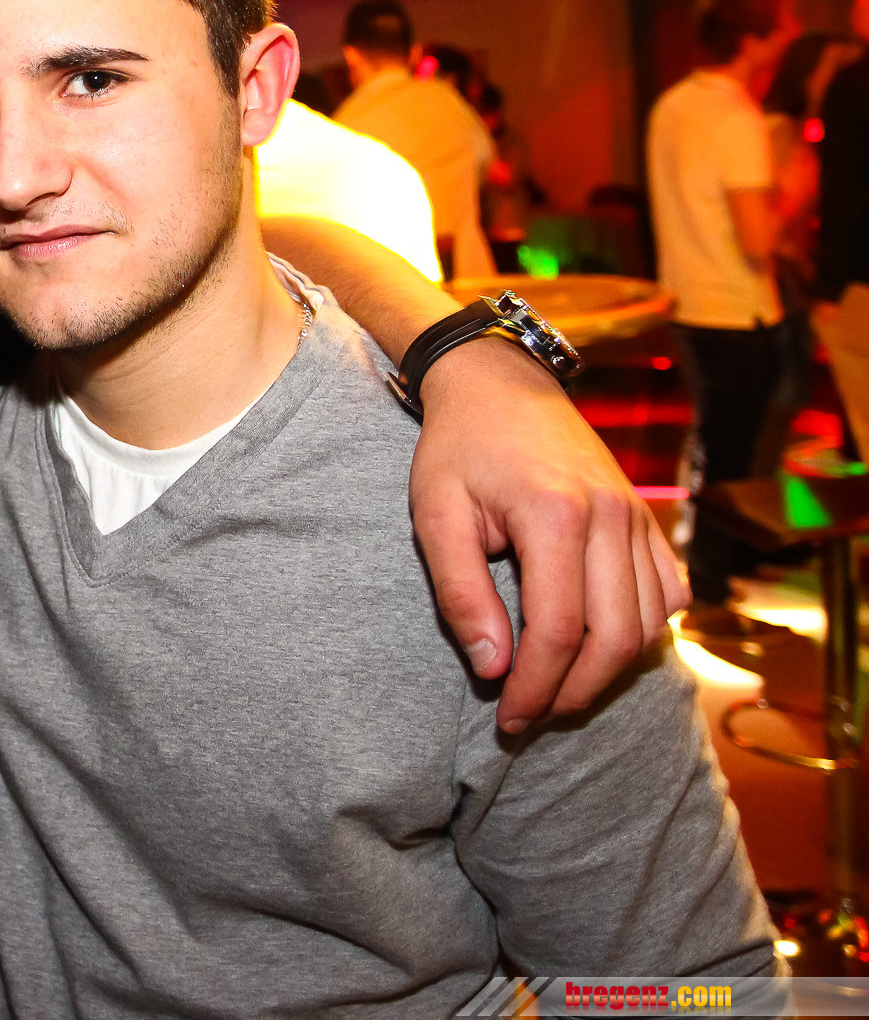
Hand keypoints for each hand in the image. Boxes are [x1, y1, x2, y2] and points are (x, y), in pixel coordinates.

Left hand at [412, 340, 684, 733]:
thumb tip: (492, 668)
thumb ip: (461, 593)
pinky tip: (597, 647)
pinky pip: (667, 595)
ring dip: (606, 673)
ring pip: (647, 625)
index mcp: (556, 516)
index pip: (559, 630)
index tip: (507, 718)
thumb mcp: (436, 515)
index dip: (535, 686)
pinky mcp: (647, 519)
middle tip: (527, 716)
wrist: (500, 386)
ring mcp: (638, 517)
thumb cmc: (458, 450)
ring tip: (555, 691)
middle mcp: (612, 518)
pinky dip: (640, 633)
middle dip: (572, 693)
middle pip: (614, 639)